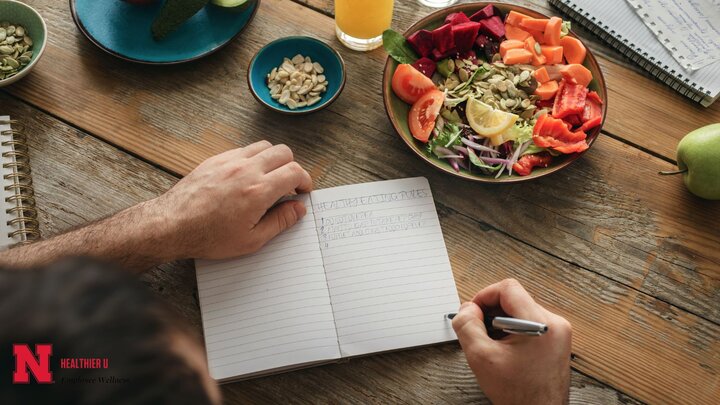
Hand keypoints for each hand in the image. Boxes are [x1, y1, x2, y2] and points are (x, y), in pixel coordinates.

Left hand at [151, 141, 311, 259]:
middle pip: (283, 152)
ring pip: (264, 146)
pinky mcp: (216, 159)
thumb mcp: (251, 240)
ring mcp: (230, 161)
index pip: (295, 172)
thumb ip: (280, 222)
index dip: (305, 180)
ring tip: (270, 178)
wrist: (172, 225)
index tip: (303, 191)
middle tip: (290, 185)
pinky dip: (253, 158)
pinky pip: (243, 149)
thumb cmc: (209, 237)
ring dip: (273, 159)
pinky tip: (248, 176)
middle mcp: (246, 170)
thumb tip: (298, 209)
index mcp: (258, 191)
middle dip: (292, 167)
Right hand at [452, 279, 571, 404]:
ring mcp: (557, 333)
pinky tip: (503, 349)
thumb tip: (467, 309)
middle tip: (478, 330)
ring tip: (491, 344)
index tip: (473, 311)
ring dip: (500, 322)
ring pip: (520, 311)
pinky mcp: (555, 342)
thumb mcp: (481, 357)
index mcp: (541, 324)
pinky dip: (511, 331)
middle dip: (491, 312)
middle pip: (514, 299)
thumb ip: (467, 326)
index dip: (484, 296)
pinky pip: (528, 323)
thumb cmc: (518, 394)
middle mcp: (554, 324)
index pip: (508, 288)